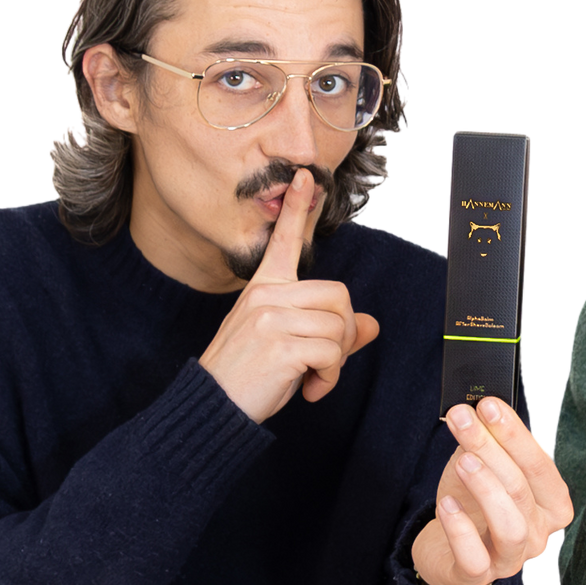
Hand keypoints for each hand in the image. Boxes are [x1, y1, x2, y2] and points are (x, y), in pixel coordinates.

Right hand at [198, 169, 382, 422]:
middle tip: (327, 362)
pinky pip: (332, 353)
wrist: (214, 407)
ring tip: (314, 379)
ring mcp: (271, 318)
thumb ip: (329, 332)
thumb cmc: (248, 376)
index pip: (282, 242)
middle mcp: (266, 296)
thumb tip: (371, 325)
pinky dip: (330, 377)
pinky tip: (311, 391)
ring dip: (337, 361)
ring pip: (339, 325)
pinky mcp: (280, 345)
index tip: (304, 177)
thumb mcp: (287, 346)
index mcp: (263, 289)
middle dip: (344, 332)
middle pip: (338, 295)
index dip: (295, 209)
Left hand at [410, 396, 574, 584]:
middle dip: (490, 448)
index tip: (488, 405)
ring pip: (509, 525)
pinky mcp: (477, 574)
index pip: (539, 464)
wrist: (446, 549)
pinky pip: (474, 556)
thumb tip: (480, 409)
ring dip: (486, 487)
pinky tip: (445, 503)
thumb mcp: (485, 468)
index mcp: (551, 504)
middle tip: (464, 419)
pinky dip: (459, 528)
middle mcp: (538, 533)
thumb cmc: (473, 505)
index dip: (514, 433)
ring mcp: (510, 558)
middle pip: (521, 488)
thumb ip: (489, 443)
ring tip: (463, 462)